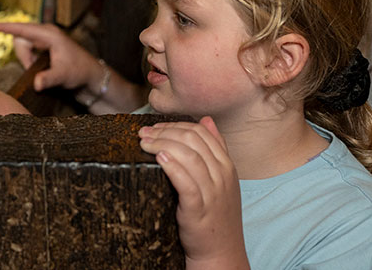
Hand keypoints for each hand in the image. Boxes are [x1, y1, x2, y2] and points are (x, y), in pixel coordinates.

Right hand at [0, 21, 102, 92]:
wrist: (89, 75)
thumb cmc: (79, 72)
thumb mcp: (63, 77)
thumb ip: (48, 79)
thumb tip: (36, 84)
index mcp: (49, 34)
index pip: (21, 29)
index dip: (3, 27)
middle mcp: (45, 32)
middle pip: (19, 38)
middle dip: (22, 56)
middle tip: (34, 69)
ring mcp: (44, 37)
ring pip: (21, 45)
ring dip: (25, 59)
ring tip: (40, 69)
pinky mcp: (42, 44)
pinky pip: (26, 48)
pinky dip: (28, 59)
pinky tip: (39, 66)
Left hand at [139, 117, 248, 268]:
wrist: (221, 252)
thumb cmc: (216, 215)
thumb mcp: (222, 179)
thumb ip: (216, 149)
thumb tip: (206, 120)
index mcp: (227, 166)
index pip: (202, 134)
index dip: (176, 125)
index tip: (155, 127)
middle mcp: (222, 176)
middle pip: (193, 141)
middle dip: (165, 132)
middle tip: (144, 133)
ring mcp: (212, 193)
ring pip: (189, 157)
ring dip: (163, 145)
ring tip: (144, 143)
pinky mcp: (198, 209)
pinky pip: (186, 182)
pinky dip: (172, 167)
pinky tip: (159, 158)